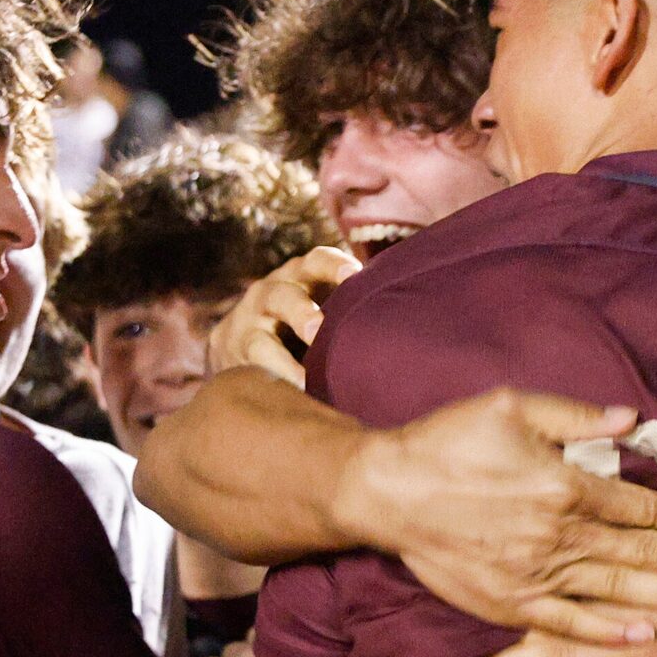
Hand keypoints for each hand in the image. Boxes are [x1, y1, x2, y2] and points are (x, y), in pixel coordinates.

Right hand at [211, 247, 362, 384]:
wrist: (236, 345)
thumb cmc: (302, 326)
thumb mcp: (324, 305)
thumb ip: (354, 308)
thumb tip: (420, 326)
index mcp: (301, 276)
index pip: (316, 261)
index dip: (334, 266)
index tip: (356, 274)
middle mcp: (272, 291)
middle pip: (284, 294)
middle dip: (301, 310)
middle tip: (319, 328)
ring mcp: (250, 321)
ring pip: (261, 335)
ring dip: (282, 356)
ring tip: (304, 376)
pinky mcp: (235, 350)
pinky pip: (254, 363)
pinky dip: (275, 378)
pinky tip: (296, 395)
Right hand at [342, 390, 656, 645]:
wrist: (385, 491)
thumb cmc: (448, 441)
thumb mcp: (511, 407)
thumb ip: (575, 416)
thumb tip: (631, 420)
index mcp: (564, 484)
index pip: (646, 507)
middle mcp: (558, 534)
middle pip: (644, 552)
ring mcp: (534, 574)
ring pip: (616, 589)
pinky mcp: (509, 602)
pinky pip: (567, 622)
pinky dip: (607, 631)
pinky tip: (643, 637)